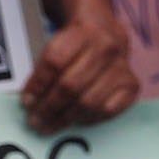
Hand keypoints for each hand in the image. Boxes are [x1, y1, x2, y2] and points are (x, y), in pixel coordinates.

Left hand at [21, 8, 140, 129]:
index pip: (55, 61)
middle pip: (71, 85)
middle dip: (49, 107)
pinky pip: (108, 110)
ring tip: (51, 125)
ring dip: (66, 118)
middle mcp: (106, 48)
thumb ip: (43, 70)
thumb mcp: (56, 44)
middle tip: (36, 121)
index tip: (26, 102)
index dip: (38, 84)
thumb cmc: (75, 44)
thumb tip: (31, 102)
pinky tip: (76, 120)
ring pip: (89, 101)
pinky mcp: (132, 85)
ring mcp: (122, 68)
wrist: (106, 33)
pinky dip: (90, 119)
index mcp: (82, 33)